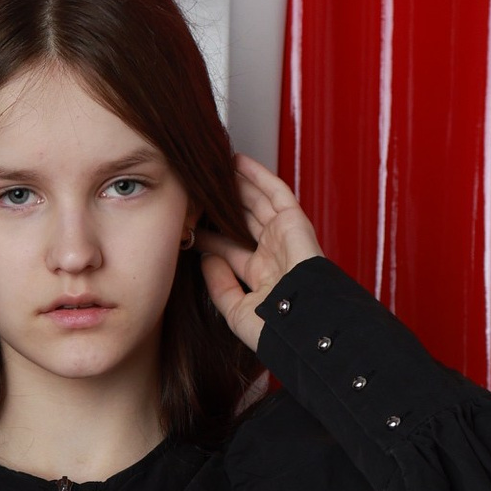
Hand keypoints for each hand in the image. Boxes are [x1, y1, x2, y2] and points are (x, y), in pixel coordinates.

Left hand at [197, 154, 324, 352]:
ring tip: (215, 167)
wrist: (303, 326)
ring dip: (238, 184)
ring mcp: (285, 237)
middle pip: (244, 221)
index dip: (210, 234)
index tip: (188, 223)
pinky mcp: (296, 223)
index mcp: (262, 278)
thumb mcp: (236, 310)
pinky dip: (259, 175)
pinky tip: (239, 162)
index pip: (231, 249)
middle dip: (223, 205)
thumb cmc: (275, 329)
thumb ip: (219, 285)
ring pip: (258, 202)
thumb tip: (206, 258)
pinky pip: (276, 193)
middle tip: (199, 189)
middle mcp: (274, 255)